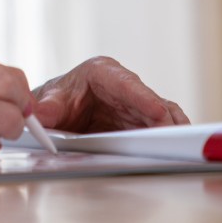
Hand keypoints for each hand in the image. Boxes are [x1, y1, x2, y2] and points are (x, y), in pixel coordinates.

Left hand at [32, 56, 188, 132]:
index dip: (143, 98)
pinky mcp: (142, 120)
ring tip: (180, 147)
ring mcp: (136, 104)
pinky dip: (168, 138)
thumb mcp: (51, 102)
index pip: (126, 83)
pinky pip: (161, 127)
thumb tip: (41, 115)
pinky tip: (176, 150)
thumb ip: (48, 108)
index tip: (158, 112)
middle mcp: (124, 85)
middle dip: (163, 120)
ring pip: (162, 114)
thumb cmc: (58, 99)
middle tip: (172, 139)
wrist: (60, 110)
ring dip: (171, 130)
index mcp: (102, 72)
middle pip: (150, 101)